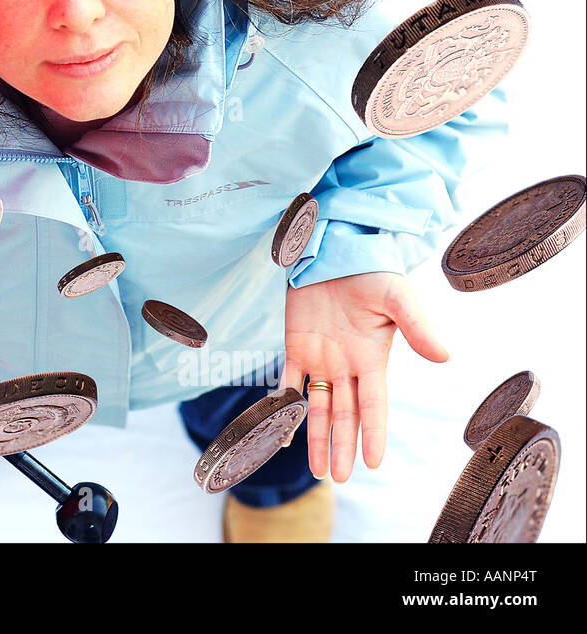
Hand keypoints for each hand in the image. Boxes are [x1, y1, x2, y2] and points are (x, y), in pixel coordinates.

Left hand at [278, 271, 448, 482]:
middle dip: (343, 445)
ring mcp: (320, 357)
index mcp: (372, 358)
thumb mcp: (397, 298)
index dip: (372, 433)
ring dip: (317, 436)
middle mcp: (347, 365)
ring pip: (319, 406)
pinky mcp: (295, 345)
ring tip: (318, 469)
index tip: (372, 462)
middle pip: (346, 414)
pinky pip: (287, 380)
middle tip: (340, 478)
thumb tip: (444, 358)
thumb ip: (418, 328)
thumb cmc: (371, 271)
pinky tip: (281, 428)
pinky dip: (284, 403)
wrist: (335, 249)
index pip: (374, 405)